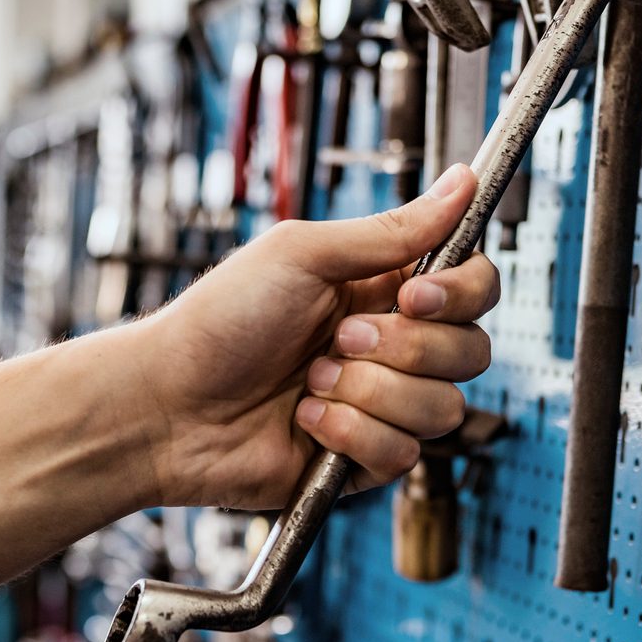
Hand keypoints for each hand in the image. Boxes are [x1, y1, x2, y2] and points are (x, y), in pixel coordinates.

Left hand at [128, 164, 501, 509]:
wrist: (168, 404)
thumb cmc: (218, 321)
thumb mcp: (302, 254)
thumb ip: (393, 230)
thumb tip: (462, 182)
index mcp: (383, 290)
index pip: (474, 288)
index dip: (461, 294)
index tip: (417, 296)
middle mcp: (391, 348)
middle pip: (471, 352)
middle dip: (404, 348)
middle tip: (338, 339)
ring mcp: (381, 406)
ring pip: (441, 408)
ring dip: (370, 392)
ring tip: (312, 381)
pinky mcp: (363, 459)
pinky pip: (403, 454)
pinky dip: (350, 434)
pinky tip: (304, 421)